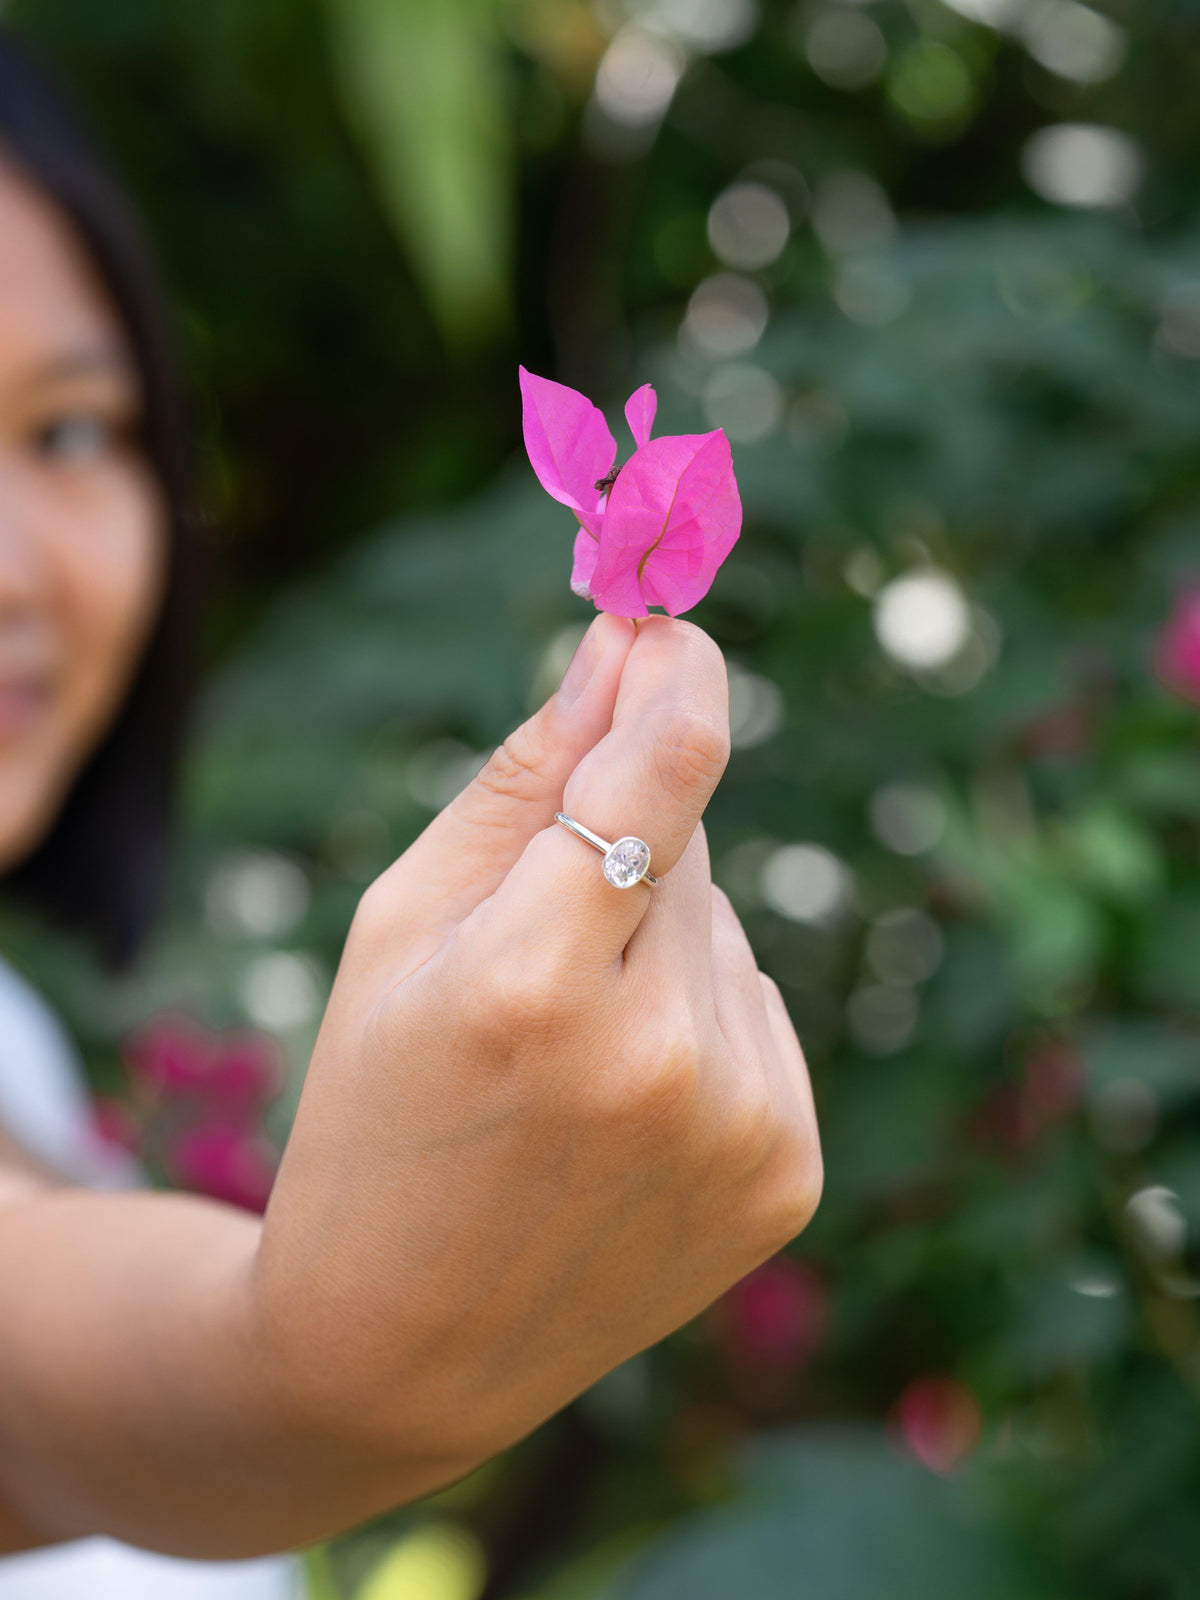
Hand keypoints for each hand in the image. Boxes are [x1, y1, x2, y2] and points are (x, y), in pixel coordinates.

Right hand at [251, 613, 821, 1483]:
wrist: (402, 1343)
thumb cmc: (376, 1106)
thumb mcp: (402, 925)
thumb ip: (524, 774)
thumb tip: (627, 643)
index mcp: (533, 982)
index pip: (666, 764)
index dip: (679, 674)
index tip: (671, 626)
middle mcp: (661, 1054)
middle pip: (682, 846)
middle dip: (616, 850)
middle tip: (532, 944)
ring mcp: (741, 1123)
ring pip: (720, 931)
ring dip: (655, 945)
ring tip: (567, 1056)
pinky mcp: (788, 1170)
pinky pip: (753, 1014)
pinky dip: (696, 1023)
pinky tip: (622, 1106)